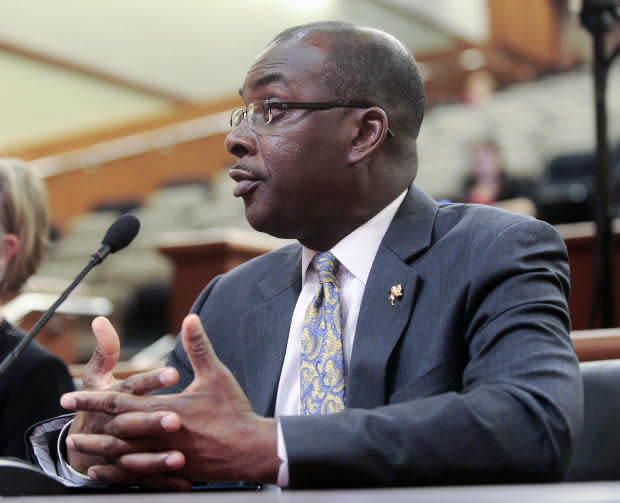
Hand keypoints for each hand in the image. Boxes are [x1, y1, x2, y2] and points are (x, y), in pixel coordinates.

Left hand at [63, 314, 279, 487]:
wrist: (249, 449)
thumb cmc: (232, 410)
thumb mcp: (216, 374)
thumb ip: (198, 347)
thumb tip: (190, 318)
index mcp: (165, 409)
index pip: (119, 404)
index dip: (91, 400)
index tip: (67, 398)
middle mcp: (159, 434)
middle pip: (114, 434)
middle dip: (90, 432)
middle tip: (69, 434)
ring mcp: (165, 455)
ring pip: (122, 457)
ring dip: (99, 453)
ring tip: (82, 453)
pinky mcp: (175, 469)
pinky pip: (138, 475)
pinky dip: (119, 473)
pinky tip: (109, 472)